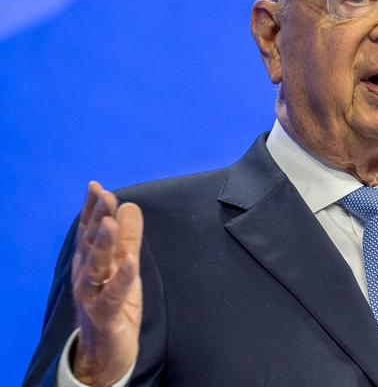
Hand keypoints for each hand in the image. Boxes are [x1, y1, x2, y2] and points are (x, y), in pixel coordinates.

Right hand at [70, 181, 143, 385]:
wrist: (106, 350)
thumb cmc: (115, 304)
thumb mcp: (124, 267)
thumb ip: (128, 238)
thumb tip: (129, 205)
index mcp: (89, 263)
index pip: (89, 232)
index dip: (92, 209)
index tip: (96, 186)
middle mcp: (86, 277)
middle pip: (90, 244)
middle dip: (96, 219)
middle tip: (103, 194)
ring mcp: (92, 296)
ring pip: (96, 267)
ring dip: (103, 243)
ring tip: (109, 221)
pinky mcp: (105, 315)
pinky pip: (112, 295)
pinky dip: (122, 277)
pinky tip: (130, 262)